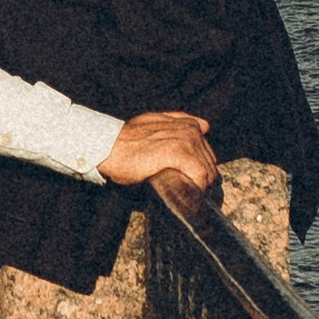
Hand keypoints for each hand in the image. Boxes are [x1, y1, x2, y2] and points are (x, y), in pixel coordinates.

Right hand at [101, 110, 218, 191]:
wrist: (108, 147)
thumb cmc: (127, 140)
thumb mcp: (154, 122)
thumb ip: (178, 122)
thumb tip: (204, 126)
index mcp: (187, 124)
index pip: (208, 153)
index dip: (202, 170)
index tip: (193, 183)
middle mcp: (190, 130)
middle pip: (210, 164)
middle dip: (203, 180)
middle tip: (189, 193)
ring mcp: (185, 140)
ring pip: (208, 171)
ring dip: (200, 187)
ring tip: (187, 196)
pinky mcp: (178, 152)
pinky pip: (200, 175)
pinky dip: (197, 188)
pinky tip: (187, 194)